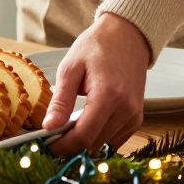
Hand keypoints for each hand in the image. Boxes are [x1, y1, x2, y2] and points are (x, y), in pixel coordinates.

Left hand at [42, 13, 149, 155]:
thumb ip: (60, 101)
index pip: (83, 136)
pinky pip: (115, 140)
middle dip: (71, 146)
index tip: (46, 145)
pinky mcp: (137, 118)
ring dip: (85, 143)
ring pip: (104, 146)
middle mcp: (126, 110)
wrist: (126, 37)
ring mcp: (134, 116)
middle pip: (93, 145)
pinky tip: (86, 125)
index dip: (62, 146)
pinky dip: (98, 138)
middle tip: (53, 136)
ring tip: (68, 128)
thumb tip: (49, 127)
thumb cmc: (96, 47)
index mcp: (108, 96)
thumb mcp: (70, 69)